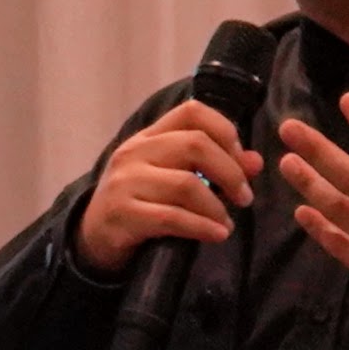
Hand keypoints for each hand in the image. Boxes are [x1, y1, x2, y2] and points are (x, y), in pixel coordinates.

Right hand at [71, 99, 261, 276]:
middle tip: (244, 197)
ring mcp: (126, 182)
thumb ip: (212, 166)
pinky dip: (202, 227)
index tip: (240, 160)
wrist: (93, 237)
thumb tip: (255, 162)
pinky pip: (172, 217)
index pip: (192, 112)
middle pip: (195, 145)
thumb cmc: (140, 202)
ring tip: (228, 223)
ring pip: (186, 185)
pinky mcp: (124, 214)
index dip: (226, 132)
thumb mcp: (171, 177)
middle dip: (230, 172)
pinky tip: (217, 235)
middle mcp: (135, 152)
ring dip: (217, 207)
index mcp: (149, 136)